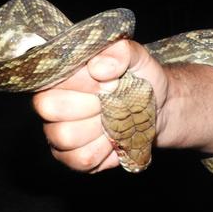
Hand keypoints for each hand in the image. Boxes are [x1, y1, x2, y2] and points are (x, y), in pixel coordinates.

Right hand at [32, 40, 167, 172]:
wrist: (160, 106)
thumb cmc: (141, 78)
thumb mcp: (137, 57)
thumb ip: (119, 52)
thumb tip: (99, 67)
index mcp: (62, 75)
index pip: (55, 80)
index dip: (87, 83)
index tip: (113, 82)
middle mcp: (53, 104)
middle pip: (52, 109)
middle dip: (91, 105)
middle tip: (114, 101)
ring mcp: (59, 133)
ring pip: (65, 137)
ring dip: (100, 129)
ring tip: (116, 119)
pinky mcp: (73, 158)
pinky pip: (82, 159)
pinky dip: (106, 150)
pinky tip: (116, 138)